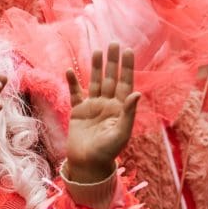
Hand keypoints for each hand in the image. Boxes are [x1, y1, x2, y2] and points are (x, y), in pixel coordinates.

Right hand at [64, 45, 140, 183]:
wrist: (87, 164)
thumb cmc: (107, 152)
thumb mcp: (121, 133)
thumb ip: (129, 113)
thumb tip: (137, 94)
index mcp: (120, 109)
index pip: (125, 83)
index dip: (127, 67)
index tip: (128, 51)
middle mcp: (108, 104)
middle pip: (111, 78)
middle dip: (112, 62)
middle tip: (114, 43)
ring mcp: (93, 107)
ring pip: (95, 82)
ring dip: (96, 67)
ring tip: (97, 51)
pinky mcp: (78, 112)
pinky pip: (75, 94)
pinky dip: (72, 83)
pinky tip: (70, 70)